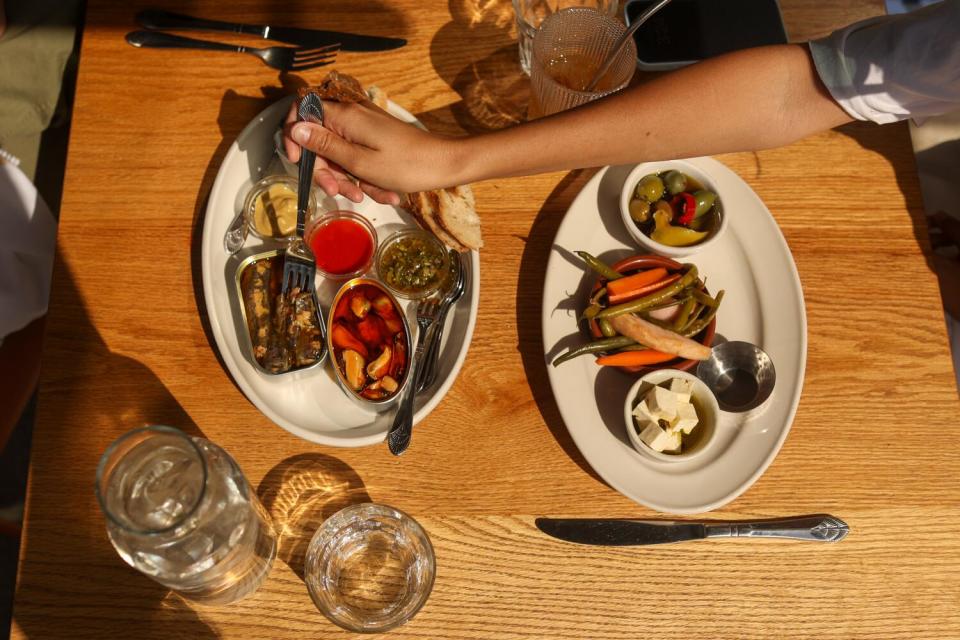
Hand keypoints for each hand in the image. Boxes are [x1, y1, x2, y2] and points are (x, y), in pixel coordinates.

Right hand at [282, 98, 460, 203]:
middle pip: (319, 140)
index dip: (293, 135)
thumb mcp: (360, 162)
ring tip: (369, 195)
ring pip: (339, 155)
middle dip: (326, 170)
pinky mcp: (375, 141)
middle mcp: (352, 117)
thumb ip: (325, 145)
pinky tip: (384, 192)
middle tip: (338, 192)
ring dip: (349, 179)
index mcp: (345, 117)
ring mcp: (364, 129)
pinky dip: (366, 177)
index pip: (303, 111)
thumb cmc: (407, 165)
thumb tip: (294, 128)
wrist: (445, 165)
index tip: (296, 160)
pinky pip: (358, 160)